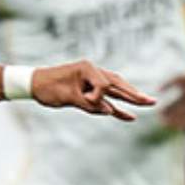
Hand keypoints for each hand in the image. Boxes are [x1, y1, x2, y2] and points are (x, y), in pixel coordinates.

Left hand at [32, 62, 151, 119]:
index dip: (95, 98)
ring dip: (130, 98)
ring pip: (116, 90)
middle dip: (135, 94)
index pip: (102, 85)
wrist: (33, 83)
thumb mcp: (66, 97)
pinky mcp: (90, 90)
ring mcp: (92, 80)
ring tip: (147, 103)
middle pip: (118, 84)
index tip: (81, 100)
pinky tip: (128, 115)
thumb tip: (109, 111)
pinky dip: (116, 107)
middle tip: (152, 102)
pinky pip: (107, 99)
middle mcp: (93, 71)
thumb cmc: (47, 87)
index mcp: (87, 68)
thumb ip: (88, 103)